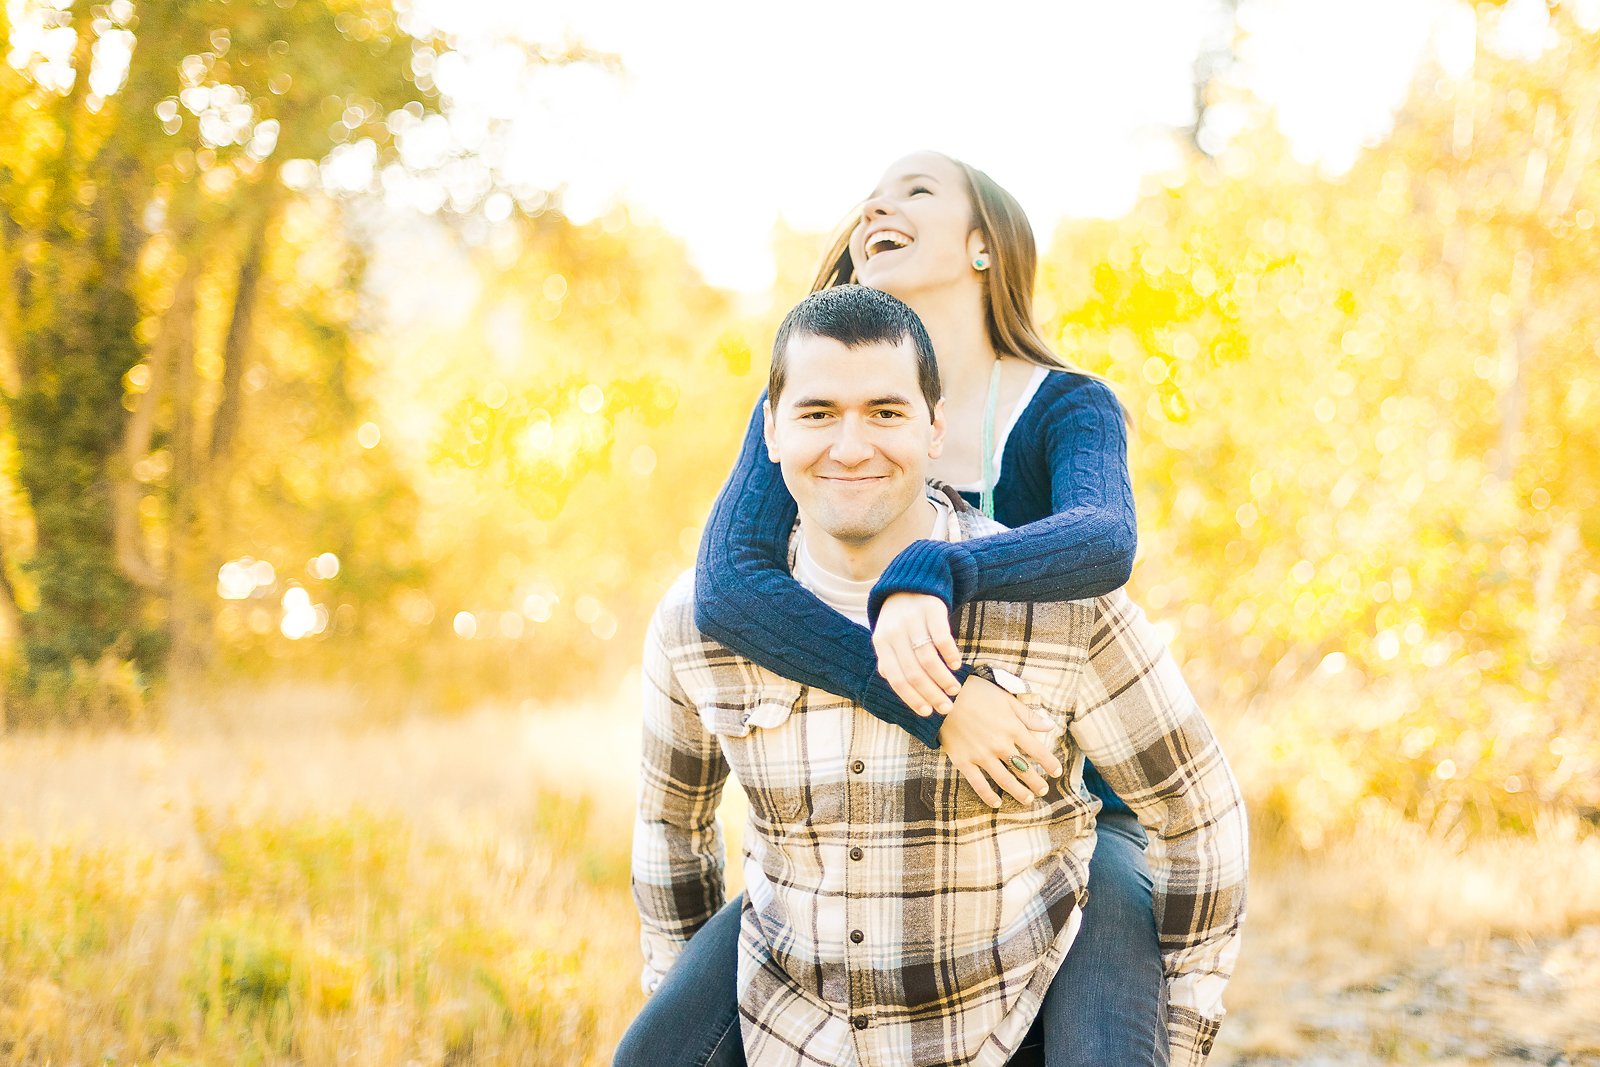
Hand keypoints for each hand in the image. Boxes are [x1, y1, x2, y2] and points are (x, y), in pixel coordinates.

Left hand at [873, 593, 962, 715]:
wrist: (910, 582)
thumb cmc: (900, 620)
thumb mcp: (887, 638)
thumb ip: (890, 662)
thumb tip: (901, 689)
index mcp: (881, 643)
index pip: (896, 678)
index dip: (911, 698)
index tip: (927, 712)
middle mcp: (894, 632)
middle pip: (914, 672)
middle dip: (931, 694)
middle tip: (946, 707)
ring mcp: (913, 620)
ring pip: (928, 659)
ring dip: (943, 679)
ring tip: (954, 689)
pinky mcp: (931, 609)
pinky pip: (942, 638)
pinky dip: (950, 654)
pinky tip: (956, 665)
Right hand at [937, 675, 1063, 807]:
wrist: (943, 696)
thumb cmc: (976, 693)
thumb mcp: (1005, 698)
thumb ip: (1028, 715)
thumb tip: (1050, 726)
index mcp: (1012, 728)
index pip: (1038, 751)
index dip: (1049, 763)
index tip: (1057, 772)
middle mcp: (999, 745)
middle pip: (1023, 769)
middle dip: (1036, 782)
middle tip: (1043, 790)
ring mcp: (981, 755)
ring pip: (1005, 780)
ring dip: (1019, 791)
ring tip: (1028, 799)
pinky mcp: (964, 761)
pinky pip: (978, 783)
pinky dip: (988, 795)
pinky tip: (997, 802)